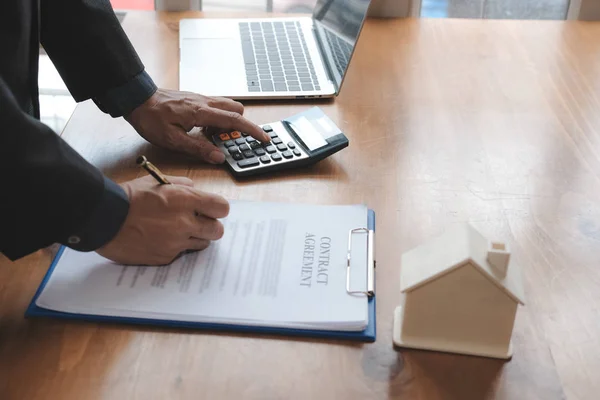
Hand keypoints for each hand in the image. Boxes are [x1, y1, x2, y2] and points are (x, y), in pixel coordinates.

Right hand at [96, 175, 228, 264]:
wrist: (103, 219)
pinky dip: (175, 247)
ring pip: (202, 244)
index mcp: (184, 200)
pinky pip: (181, 254)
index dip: (217, 208)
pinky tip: (160, 239)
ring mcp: (175, 243)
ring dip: (195, 237)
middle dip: (210, 225)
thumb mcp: (157, 181)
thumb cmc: (129, 197)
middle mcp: (184, 223)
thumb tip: (196, 190)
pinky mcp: (165, 258)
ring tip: (177, 230)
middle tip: (198, 222)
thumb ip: (182, 185)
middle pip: (218, 230)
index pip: (222, 208)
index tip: (211, 209)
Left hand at [125, 89, 269, 163]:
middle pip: (236, 110)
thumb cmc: (151, 119)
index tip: (264, 138)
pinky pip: (216, 106)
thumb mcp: (173, 140)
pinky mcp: (195, 99)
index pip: (235, 121)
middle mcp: (205, 102)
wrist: (137, 99)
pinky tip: (203, 129)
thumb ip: (198, 148)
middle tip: (230, 141)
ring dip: (228, 121)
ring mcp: (201, 98)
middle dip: (241, 125)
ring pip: (227, 106)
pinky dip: (217, 118)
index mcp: (202, 113)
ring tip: (214, 137)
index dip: (252, 130)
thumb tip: (219, 157)